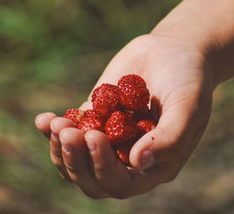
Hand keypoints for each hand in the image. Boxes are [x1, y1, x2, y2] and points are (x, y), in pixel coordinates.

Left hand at [35, 34, 214, 198]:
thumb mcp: (188, 106)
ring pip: (76, 162)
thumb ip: (170, 138)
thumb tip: (136, 163)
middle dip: (76, 161)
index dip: (103, 168)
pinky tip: (44, 119)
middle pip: (93, 179)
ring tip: (55, 123)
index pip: (122, 183)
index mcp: (155, 164)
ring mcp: (111, 139)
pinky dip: (53, 131)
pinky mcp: (95, 118)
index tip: (95, 137)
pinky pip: (70, 133)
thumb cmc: (189, 79)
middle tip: (68, 132)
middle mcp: (130, 157)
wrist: (175, 50)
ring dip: (60, 148)